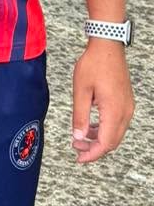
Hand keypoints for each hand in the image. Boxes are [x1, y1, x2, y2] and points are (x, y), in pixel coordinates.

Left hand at [71, 40, 133, 163]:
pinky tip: (91, 126)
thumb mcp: (81, 90)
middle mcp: (125, 112)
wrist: (107, 46)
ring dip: (99, 139)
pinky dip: (104, 129)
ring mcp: (128, 107)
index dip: (92, 154)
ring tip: (80, 137)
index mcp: (114, 111)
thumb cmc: (93, 64)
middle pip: (113, 142)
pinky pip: (117, 123)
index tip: (79, 159)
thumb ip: (80, 116)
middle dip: (94, 149)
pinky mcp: (126, 102)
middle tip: (76, 149)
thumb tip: (79, 137)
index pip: (106, 143)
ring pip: (115, 133)